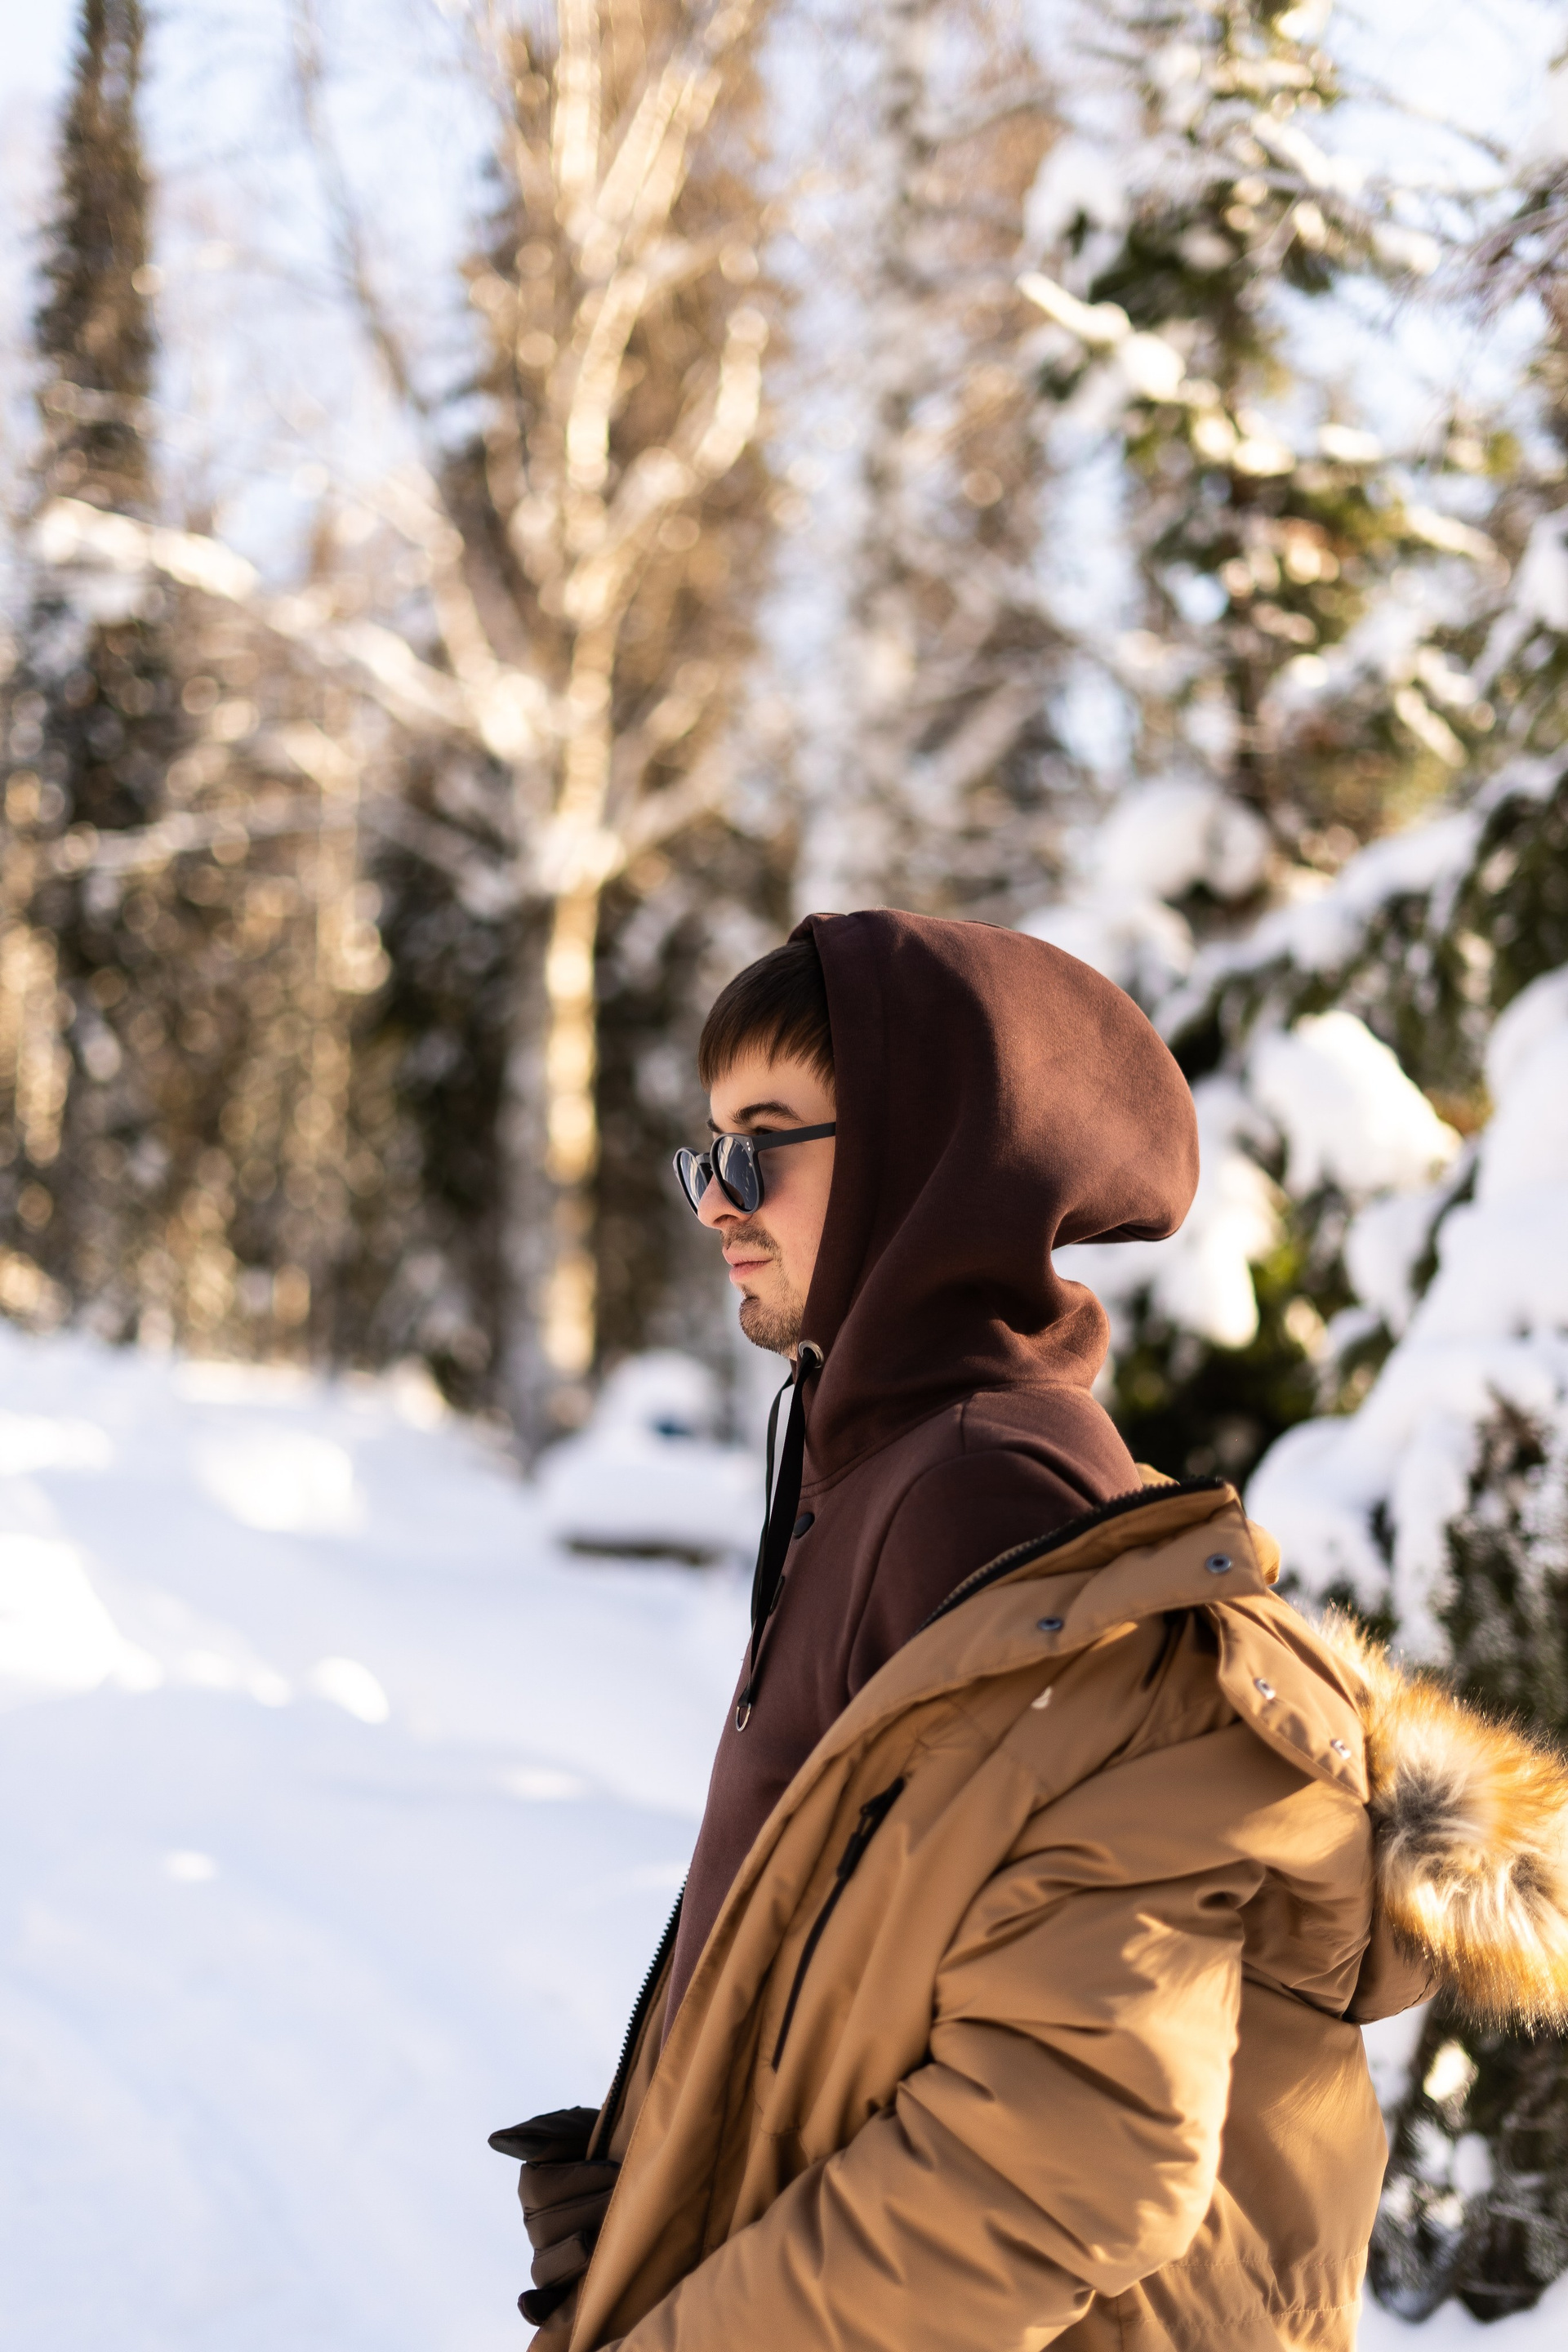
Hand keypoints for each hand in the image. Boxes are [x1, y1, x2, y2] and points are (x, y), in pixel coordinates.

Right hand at [489, 2105, 619, 2324]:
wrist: (644, 2169)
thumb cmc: (611, 2143)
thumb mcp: (584, 2128)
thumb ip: (546, 2132)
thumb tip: (495, 2141)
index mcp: (533, 2184)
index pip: (540, 2190)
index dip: (579, 2180)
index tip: (612, 2169)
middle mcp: (534, 2224)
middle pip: (545, 2229)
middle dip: (591, 2210)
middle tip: (623, 2196)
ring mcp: (547, 2256)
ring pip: (545, 2267)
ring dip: (580, 2250)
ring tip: (613, 2233)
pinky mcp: (565, 2284)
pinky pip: (545, 2301)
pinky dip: (537, 2306)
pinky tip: (532, 2306)